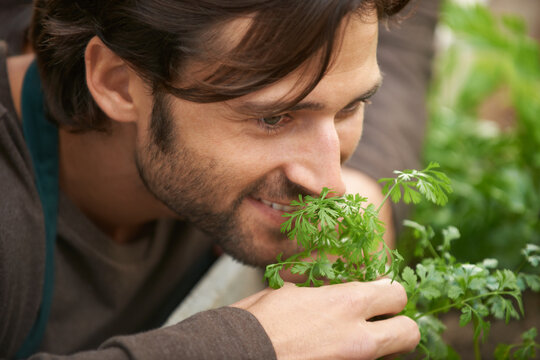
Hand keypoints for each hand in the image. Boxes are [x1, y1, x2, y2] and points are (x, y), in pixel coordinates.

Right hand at [232, 278, 419, 359]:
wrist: (235, 353)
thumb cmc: (256, 321)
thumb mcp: (287, 293)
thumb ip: (316, 293)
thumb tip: (321, 292)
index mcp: (345, 302)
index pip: (396, 293)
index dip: (389, 294)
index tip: (380, 296)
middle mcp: (358, 335)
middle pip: (409, 331)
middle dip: (399, 325)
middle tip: (382, 323)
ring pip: (391, 357)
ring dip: (381, 348)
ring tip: (353, 342)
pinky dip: (358, 359)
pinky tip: (334, 354)